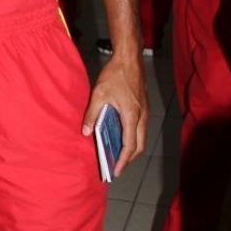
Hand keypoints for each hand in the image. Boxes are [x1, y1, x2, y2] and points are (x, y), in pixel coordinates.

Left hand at [82, 52, 147, 176]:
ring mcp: (145, 113)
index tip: (115, 170)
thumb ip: (91, 115)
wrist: (129, 59)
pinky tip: (120, 138)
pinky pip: (140, 129)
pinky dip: (132, 138)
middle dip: (128, 159)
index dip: (122, 160)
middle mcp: (141, 117)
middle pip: (139, 145)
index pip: (129, 145)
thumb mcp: (98, 95)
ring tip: (117, 156)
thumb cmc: (115, 75)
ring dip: (131, 149)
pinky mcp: (143, 108)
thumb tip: (85, 132)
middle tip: (116, 167)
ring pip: (141, 138)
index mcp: (131, 116)